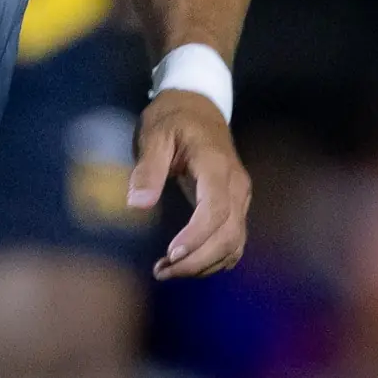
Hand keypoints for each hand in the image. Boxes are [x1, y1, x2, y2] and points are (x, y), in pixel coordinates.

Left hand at [128, 88, 249, 279]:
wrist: (198, 106)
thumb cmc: (172, 120)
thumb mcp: (153, 135)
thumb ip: (148, 169)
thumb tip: (137, 205)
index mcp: (216, 165)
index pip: (216, 210)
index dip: (196, 237)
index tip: (170, 254)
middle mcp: (236, 185)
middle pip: (228, 235)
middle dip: (197, 260)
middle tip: (161, 271)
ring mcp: (240, 198)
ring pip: (234, 243)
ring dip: (204, 264)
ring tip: (166, 271)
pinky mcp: (236, 207)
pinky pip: (233, 242)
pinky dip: (213, 259)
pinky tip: (187, 264)